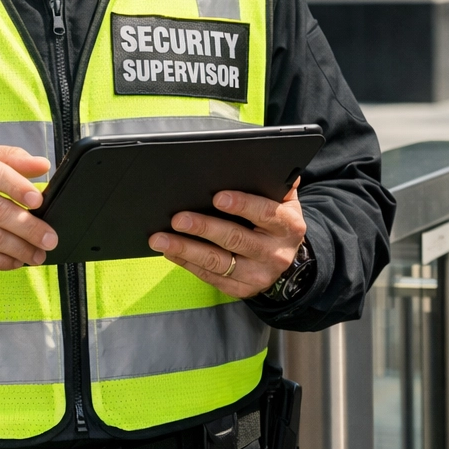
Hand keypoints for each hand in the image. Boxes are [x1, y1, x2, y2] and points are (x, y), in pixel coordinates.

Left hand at [148, 182, 305, 298]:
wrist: (287, 263)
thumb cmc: (278, 224)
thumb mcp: (285, 203)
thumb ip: (276, 183)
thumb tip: (270, 160)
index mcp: (288, 226)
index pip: (265, 213)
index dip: (242, 205)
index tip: (218, 197)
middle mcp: (274, 253)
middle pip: (236, 239)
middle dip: (204, 228)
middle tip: (178, 218)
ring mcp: (257, 274)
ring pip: (218, 263)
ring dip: (186, 249)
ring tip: (161, 238)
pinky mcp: (240, 289)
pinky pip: (209, 276)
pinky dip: (186, 263)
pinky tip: (170, 250)